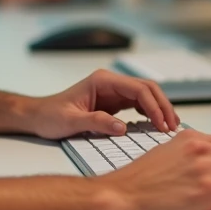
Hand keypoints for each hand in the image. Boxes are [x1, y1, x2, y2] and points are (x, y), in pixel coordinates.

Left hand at [27, 69, 179, 139]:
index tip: (162, 124)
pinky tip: (156, 125)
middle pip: (146, 89)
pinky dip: (150, 113)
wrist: (38, 116)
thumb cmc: (50, 116)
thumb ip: (96, 123)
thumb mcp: (70, 122)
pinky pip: (138, 105)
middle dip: (162, 106)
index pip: (138, 89)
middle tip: (173, 127)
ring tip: (170, 127)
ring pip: (145, 96)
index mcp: (102, 81)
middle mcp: (110, 83)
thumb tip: (122, 128)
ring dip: (159, 109)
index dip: (154, 106)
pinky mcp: (113, 102)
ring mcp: (112, 92)